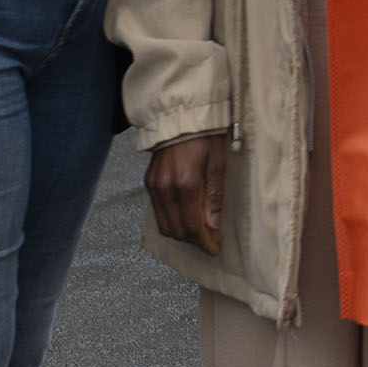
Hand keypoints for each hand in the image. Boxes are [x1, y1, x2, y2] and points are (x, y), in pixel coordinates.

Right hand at [144, 135, 227, 256]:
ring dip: (182, 234)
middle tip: (211, 240)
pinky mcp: (149, 183)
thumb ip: (214, 197)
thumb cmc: (204, 137)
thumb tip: (214, 225)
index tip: (215, 248)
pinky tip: (185, 219)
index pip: (193, 226)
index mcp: (185, 183)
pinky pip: (158, 212)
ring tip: (200, 232)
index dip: (204, 241)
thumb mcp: (218, 164)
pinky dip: (172, 221)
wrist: (181, 118)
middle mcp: (165, 188)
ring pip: (164, 225)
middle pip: (177, 230)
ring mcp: (154, 186)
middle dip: (194, 240)